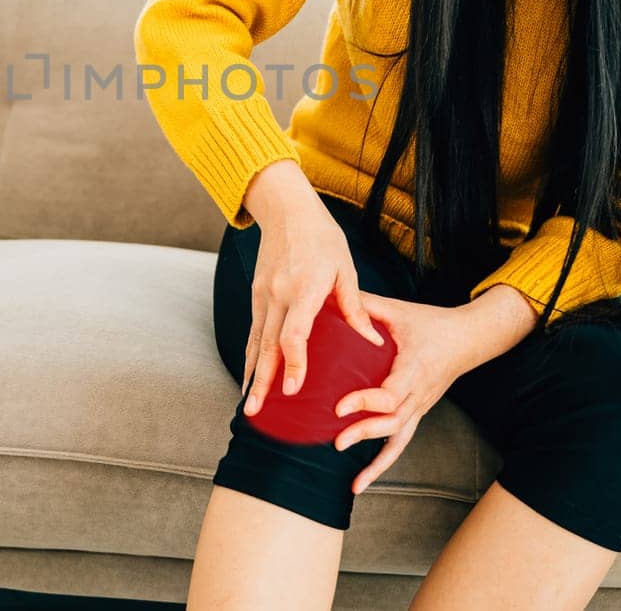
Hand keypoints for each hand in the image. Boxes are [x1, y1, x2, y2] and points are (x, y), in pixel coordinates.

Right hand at [242, 206, 384, 416]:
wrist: (286, 209)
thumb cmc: (321, 236)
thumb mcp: (345, 269)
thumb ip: (354, 307)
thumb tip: (371, 341)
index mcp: (305, 289)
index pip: (294, 334)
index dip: (294, 362)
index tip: (294, 388)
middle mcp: (278, 295)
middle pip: (266, 345)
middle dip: (261, 380)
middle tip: (255, 411)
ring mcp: (263, 294)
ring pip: (254, 341)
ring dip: (251, 373)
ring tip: (248, 403)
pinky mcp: (257, 293)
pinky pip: (252, 330)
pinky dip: (250, 354)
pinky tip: (251, 373)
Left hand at [330, 292, 475, 493]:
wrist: (468, 338)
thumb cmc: (433, 323)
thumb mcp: (400, 310)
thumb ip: (367, 305)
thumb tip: (333, 297)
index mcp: (414, 369)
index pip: (389, 394)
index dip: (365, 403)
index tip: (340, 407)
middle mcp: (419, 394)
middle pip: (394, 422)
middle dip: (365, 433)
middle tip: (338, 441)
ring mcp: (420, 406)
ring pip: (400, 439)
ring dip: (378, 462)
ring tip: (356, 482)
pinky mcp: (418, 412)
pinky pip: (402, 442)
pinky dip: (384, 463)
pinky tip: (363, 481)